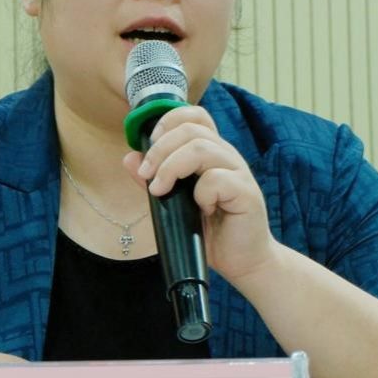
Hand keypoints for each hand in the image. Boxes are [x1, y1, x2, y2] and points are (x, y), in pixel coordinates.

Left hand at [122, 105, 278, 282]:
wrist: (244, 262)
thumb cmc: (211, 232)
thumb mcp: (174, 205)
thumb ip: (155, 179)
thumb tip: (130, 158)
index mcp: (211, 153)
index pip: (194, 116)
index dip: (168, 122)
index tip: (149, 148)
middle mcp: (226, 156)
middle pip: (191, 129)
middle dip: (160, 149)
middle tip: (146, 176)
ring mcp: (239, 172)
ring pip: (201, 148)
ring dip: (171, 167)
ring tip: (160, 191)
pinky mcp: (247, 192)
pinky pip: (217, 179)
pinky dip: (201, 193)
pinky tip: (202, 210)